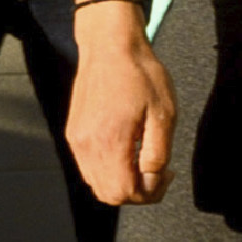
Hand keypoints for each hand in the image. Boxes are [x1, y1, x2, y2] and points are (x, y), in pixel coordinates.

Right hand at [67, 26, 177, 208]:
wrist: (109, 46)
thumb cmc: (140, 74)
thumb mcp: (164, 113)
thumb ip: (158, 153)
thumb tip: (152, 178)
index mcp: (110, 141)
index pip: (125, 192)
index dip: (150, 193)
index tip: (167, 174)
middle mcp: (87, 145)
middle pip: (109, 194)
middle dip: (137, 192)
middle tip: (157, 172)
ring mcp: (77, 140)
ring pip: (96, 184)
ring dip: (122, 182)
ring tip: (142, 160)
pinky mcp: (74, 133)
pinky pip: (89, 167)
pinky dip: (109, 170)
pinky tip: (127, 150)